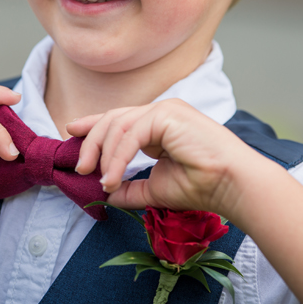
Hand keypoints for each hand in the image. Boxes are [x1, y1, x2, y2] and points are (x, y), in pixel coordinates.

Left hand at [67, 99, 262, 215]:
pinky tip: (112, 177)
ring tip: (99, 179)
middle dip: (92, 142)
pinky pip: (131, 134)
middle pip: (114, 119)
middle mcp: (161, 112)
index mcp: (160, 124)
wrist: (231, 185)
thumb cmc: (203, 186)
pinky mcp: (167, 114)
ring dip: (103, 154)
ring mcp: (165, 109)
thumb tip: (107, 194)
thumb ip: (132, 188)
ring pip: (119, 125)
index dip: (94, 124)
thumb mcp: (157, 188)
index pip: (120, 119)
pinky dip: (117, 158)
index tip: (72, 131)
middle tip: (80, 168)